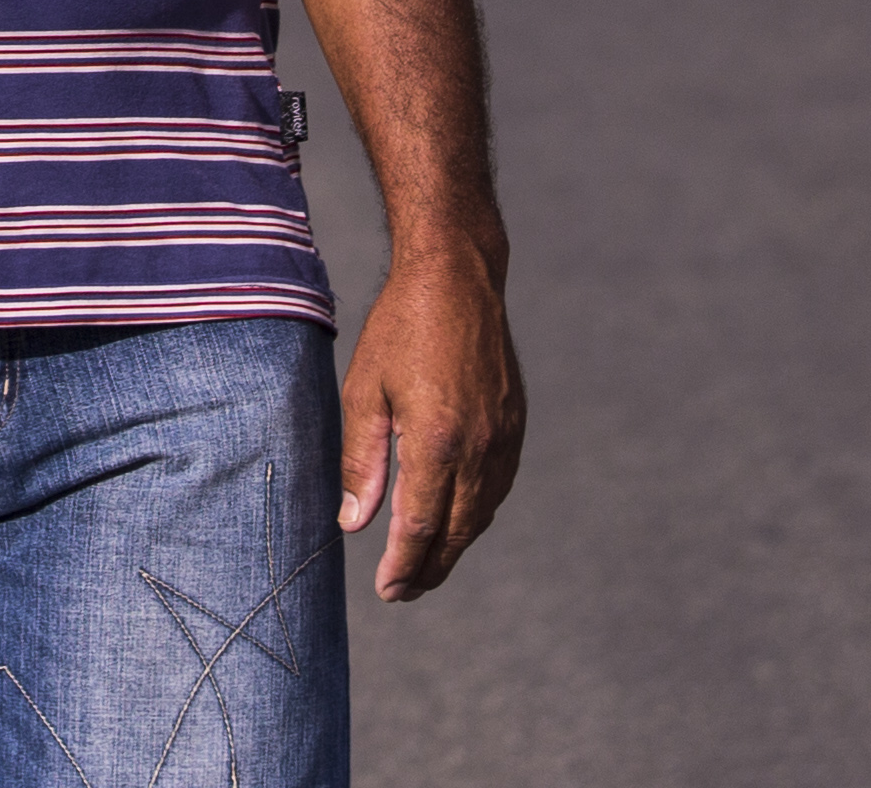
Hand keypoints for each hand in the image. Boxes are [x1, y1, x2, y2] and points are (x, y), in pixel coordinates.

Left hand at [338, 244, 521, 601]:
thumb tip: (355, 524)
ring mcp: (503, 437)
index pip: (419, 527)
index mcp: (436, 440)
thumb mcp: (364, 391)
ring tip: (425, 566)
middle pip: (455, 532)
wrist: (457, 277)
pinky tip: (455, 520)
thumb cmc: (401, 327)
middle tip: (402, 592)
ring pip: (481, 515)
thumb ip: (361, 461)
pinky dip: (476, 514)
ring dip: (453, 547)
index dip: (402, 566)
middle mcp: (478, 447)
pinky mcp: (515, 425)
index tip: (387, 591)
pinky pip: (497, 487)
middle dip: (428, 570)